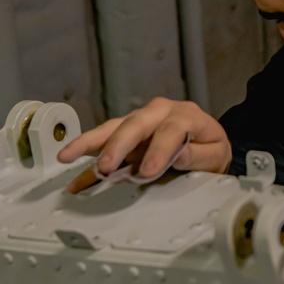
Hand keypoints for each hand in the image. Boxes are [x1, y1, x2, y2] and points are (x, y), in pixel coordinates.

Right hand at [57, 97, 231, 192]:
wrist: (206, 143)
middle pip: (136, 124)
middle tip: (106, 167)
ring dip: (90, 142)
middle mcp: (160, 112)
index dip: (159, 150)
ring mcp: (141, 120)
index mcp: (186, 115)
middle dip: (118, 145)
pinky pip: (104, 139)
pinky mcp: (127, 131)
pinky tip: (68, 161)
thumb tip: (179, 155)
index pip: (171, 130)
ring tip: (68, 156)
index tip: (148, 171)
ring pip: (113, 127)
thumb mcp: (215, 154)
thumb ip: (199, 155)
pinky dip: (86, 151)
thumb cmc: (210, 147)